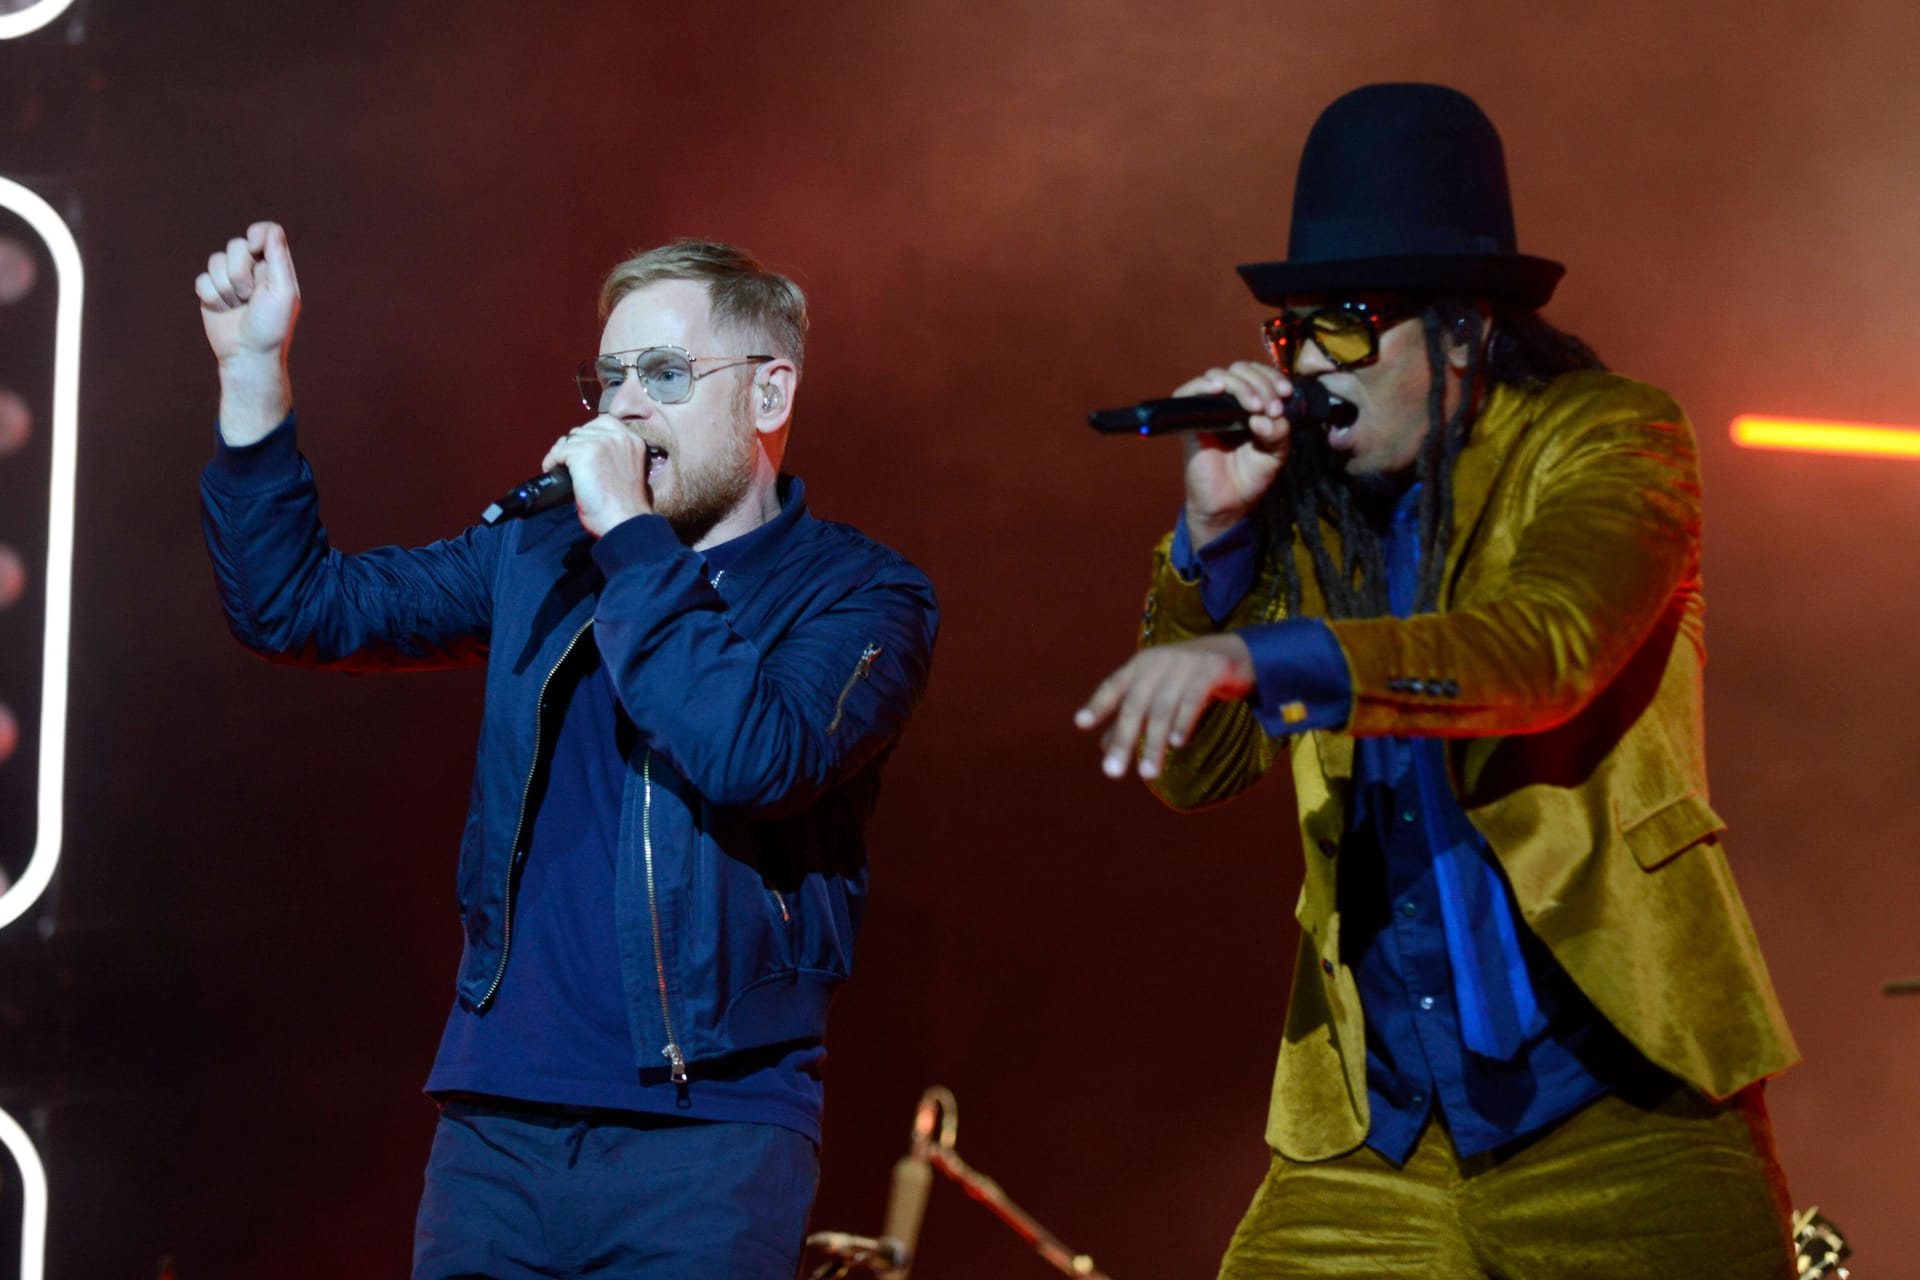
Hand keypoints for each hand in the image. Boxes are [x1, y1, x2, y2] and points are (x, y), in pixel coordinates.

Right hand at [195, 221, 300, 444]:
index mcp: (274, 267)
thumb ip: (278, 259)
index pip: (266, 232)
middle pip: (236, 245)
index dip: (257, 235)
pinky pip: (202, 280)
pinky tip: (223, 311)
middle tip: (250, 296)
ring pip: (215, 261)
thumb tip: (270, 230)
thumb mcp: (283, 292)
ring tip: (238, 307)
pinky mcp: (210, 292)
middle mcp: (252, 269)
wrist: (248, 355)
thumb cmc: (271, 327)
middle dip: (240, 272)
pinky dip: (212, 297)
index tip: (255, 248)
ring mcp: (229, 280)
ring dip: (226, 288)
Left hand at [540, 416, 653, 537]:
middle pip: (583, 430)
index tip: (582, 450)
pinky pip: (558, 452)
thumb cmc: (625, 507)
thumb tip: (587, 451)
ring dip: (561, 455)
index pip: (604, 422)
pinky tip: (554, 472)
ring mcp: (600, 443)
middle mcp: (618, 436)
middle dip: (573, 446)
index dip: (589, 435)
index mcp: (633, 440)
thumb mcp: (629, 470)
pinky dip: (552, 462)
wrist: (624, 521)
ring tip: (561, 470)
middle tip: (569, 464)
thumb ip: (616, 455)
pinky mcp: (583, 453)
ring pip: (569, 440)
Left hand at [1074, 635, 1254, 779]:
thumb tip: (1103, 747)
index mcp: (1140, 666)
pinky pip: (1193, 699)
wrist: (1235, 651)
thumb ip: (1132, 715)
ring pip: (1162, 708)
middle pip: (1135, 704)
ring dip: (1153, 743)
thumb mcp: (1157, 690)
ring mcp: (1184, 665)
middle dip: (1123, 739)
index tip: (1081, 724)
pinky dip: (1183, 722)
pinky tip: (1176, 744)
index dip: (1098, 704)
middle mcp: (1157, 663)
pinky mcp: (1210, 671)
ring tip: (1147, 773)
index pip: (1114, 685)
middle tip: (1112, 772)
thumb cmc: (1187, 675)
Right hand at [1177, 360, 1291, 547]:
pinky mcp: (1189, 421)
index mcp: (1250, 404)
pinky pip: (1187, 393)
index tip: (1285, 394)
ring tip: (1254, 407)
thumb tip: (1263, 417)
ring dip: (1240, 385)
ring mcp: (1208, 410)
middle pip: (1240, 370)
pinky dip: (1203, 385)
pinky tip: (1220, 390)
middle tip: (1271, 408)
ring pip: (1219, 376)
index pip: (1258, 374)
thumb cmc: (1251, 476)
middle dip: (1260, 383)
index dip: (1272, 377)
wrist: (1229, 503)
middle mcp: (1228, 402)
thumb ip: (1279, 432)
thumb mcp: (1276, 452)